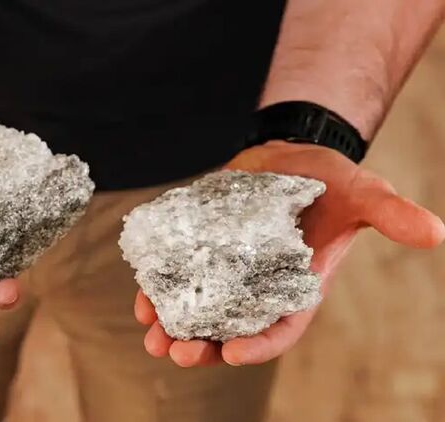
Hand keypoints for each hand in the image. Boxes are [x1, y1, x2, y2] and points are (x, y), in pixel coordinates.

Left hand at [136, 140, 444, 366]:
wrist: (287, 154)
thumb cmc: (328, 178)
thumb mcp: (360, 192)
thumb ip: (390, 213)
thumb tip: (437, 233)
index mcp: (295, 288)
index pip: (277, 329)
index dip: (256, 345)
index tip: (231, 353)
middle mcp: (256, 288)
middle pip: (228, 330)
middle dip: (202, 346)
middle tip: (176, 353)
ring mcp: (224, 272)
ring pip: (197, 312)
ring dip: (172, 329)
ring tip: (152, 338)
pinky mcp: (200, 250)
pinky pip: (176, 280)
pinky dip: (158, 293)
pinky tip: (142, 302)